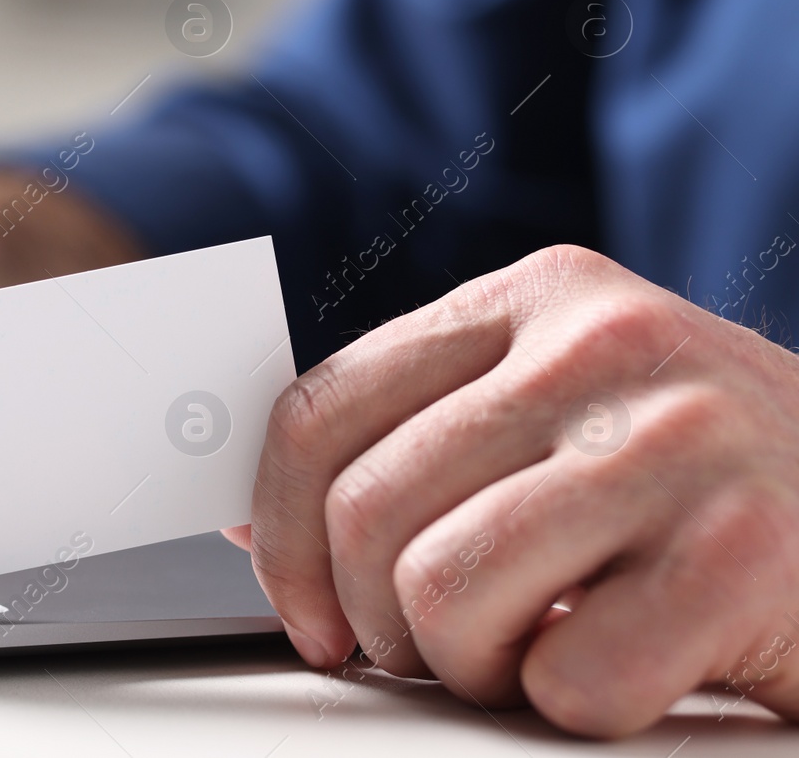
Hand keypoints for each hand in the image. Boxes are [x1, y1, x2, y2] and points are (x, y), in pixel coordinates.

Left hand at [230, 245, 798, 736]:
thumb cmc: (707, 480)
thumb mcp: (567, 410)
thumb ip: (427, 441)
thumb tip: (258, 530)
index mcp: (538, 297)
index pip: (323, 410)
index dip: (283, 534)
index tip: (306, 612)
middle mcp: (605, 347)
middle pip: (370, 512)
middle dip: (380, 619)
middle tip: (439, 650)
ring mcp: (680, 442)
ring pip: (445, 593)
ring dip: (471, 667)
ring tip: (535, 657)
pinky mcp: (747, 556)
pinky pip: (567, 680)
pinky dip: (579, 706)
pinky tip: (633, 671)